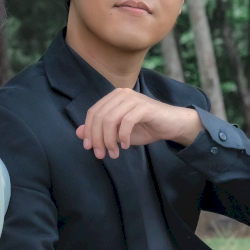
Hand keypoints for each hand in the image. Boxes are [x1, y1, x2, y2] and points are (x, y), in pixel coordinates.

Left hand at [75, 88, 202, 158]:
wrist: (171, 125)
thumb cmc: (145, 127)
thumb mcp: (118, 132)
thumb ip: (99, 131)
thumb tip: (78, 133)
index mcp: (113, 97)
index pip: (93, 113)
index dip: (88, 131)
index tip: (89, 148)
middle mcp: (121, 94)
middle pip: (99, 117)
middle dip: (97, 139)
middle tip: (101, 155)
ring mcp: (133, 99)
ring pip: (110, 120)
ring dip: (109, 140)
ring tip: (113, 153)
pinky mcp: (144, 107)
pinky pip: (126, 122)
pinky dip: (123, 137)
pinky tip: (125, 146)